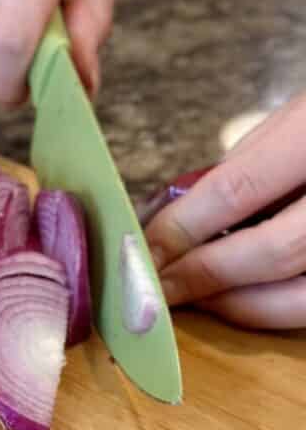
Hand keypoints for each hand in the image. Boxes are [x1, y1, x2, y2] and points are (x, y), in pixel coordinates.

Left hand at [144, 94, 305, 328]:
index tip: (139, 252)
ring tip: (193, 296)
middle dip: (201, 276)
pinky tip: (240, 298)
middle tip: (153, 288)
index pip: (237, 190)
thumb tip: (172, 218)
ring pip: (300, 299)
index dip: (180, 229)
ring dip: (235, 305)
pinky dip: (273, 310)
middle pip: (272, 252)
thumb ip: (239, 168)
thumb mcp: (294, 119)